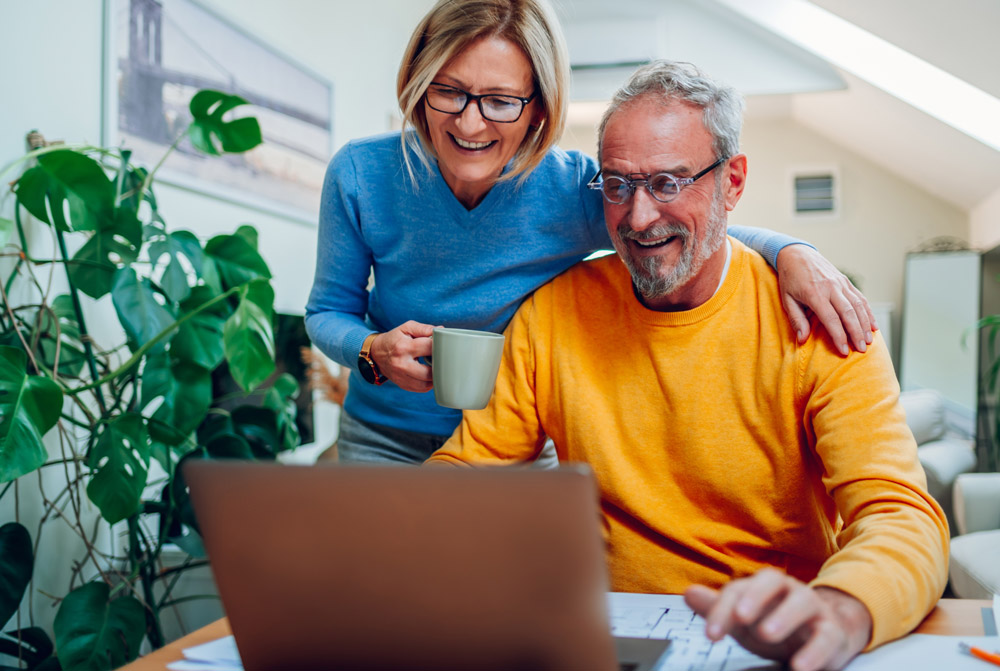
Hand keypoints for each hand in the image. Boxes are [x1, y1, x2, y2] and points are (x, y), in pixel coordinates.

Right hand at [370, 320, 435, 391]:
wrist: (376, 353)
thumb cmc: (394, 339)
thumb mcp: (406, 328)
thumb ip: (424, 328)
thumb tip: (441, 331)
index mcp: (404, 347)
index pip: (429, 348)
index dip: (439, 346)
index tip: (442, 345)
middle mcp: (402, 364)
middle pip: (429, 372)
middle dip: (439, 365)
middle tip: (441, 359)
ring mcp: (401, 377)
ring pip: (426, 384)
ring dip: (435, 377)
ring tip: (436, 367)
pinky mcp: (402, 384)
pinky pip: (421, 389)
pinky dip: (429, 383)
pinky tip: (429, 375)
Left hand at [684, 569, 871, 670]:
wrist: (821, 636)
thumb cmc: (774, 623)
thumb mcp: (743, 620)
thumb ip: (717, 608)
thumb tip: (688, 594)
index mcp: (762, 585)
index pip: (738, 589)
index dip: (722, 610)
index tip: (710, 635)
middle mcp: (788, 590)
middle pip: (772, 580)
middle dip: (755, 596)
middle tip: (740, 617)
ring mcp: (812, 607)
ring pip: (802, 602)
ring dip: (784, 617)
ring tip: (766, 635)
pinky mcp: (832, 631)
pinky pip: (826, 636)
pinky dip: (814, 652)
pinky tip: (799, 666)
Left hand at [776, 244, 875, 355]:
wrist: (796, 254)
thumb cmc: (790, 279)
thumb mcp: (786, 299)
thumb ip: (796, 319)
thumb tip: (803, 339)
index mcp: (814, 293)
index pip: (831, 318)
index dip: (839, 336)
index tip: (844, 351)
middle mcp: (830, 287)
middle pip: (848, 313)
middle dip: (856, 333)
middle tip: (861, 350)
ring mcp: (840, 283)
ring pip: (858, 305)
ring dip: (865, 324)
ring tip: (868, 341)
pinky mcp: (845, 280)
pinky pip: (860, 297)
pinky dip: (868, 312)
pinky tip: (872, 325)